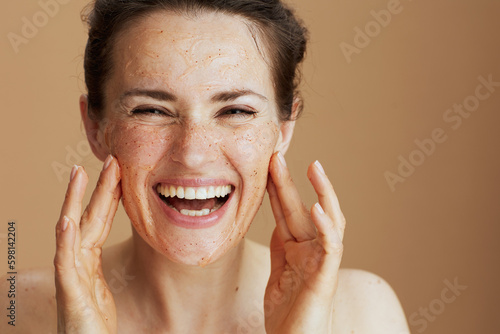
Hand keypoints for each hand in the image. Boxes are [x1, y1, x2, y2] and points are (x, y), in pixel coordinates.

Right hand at [54, 155, 120, 333]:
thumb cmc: (92, 324)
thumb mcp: (101, 290)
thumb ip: (101, 269)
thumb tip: (108, 251)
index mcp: (88, 260)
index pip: (100, 221)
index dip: (109, 196)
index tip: (119, 172)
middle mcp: (78, 263)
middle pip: (89, 218)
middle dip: (99, 188)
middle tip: (110, 159)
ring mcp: (72, 276)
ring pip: (73, 231)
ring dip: (75, 201)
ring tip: (79, 174)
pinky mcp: (70, 293)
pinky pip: (66, 263)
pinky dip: (64, 240)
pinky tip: (66, 219)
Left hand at [264, 152, 344, 333]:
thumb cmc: (289, 313)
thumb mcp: (279, 273)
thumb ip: (281, 248)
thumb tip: (277, 223)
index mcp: (298, 248)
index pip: (285, 211)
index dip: (276, 188)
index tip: (266, 165)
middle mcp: (313, 250)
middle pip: (302, 209)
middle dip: (289, 182)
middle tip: (276, 155)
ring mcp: (322, 262)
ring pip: (328, 221)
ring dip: (322, 193)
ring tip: (315, 168)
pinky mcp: (326, 277)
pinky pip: (331, 248)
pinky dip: (327, 227)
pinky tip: (318, 208)